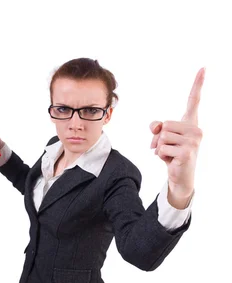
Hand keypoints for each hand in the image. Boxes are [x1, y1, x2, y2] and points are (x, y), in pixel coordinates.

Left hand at [150, 68, 204, 208]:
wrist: (179, 176)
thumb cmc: (172, 154)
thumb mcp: (162, 137)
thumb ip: (157, 127)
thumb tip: (156, 127)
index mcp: (190, 123)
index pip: (193, 100)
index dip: (198, 84)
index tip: (203, 67)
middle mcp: (196, 129)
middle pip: (163, 124)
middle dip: (158, 138)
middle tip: (167, 148)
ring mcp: (194, 140)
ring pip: (161, 136)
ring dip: (159, 147)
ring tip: (170, 154)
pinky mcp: (188, 151)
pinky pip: (161, 148)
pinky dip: (160, 156)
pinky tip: (171, 161)